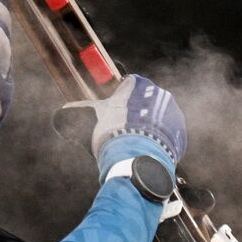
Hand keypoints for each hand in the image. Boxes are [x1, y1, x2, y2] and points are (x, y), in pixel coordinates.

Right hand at [54, 74, 186, 176]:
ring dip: (148, 126)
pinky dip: (159, 139)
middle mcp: (157, 92)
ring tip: (135, 143)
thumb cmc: (111, 134)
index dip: (120, 97)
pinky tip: (147, 149)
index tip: (115, 110)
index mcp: (136, 84)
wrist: (135, 158)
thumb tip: (61, 111)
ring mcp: (171, 111)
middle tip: (123, 130)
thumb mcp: (88, 119)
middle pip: (143, 101)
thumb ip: (75, 111)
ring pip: (157, 116)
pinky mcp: (179, 130)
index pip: (128, 84)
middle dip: (135, 114)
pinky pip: (168, 132)